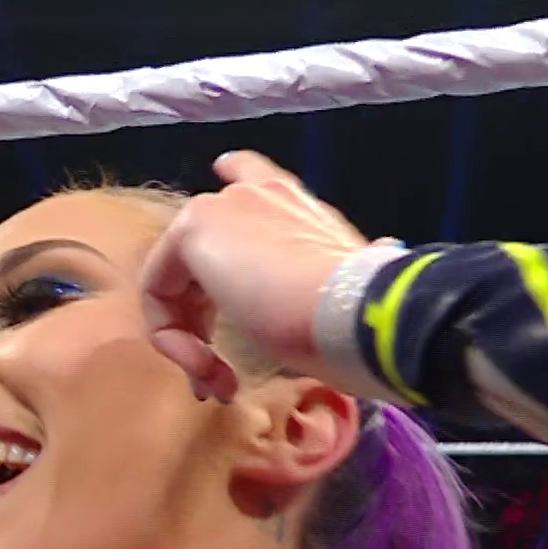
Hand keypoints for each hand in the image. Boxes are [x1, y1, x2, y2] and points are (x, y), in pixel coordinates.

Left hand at [140, 151, 375, 401]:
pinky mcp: (194, 228)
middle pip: (197, 252)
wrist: (354, 311)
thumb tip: (388, 248)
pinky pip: (158, 294)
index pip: (255, 173)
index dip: (236, 172)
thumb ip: (335, 272)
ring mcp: (222, 206)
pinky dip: (175, 340)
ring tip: (219, 382)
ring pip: (177, 283)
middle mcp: (257, 194)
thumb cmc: (357, 316)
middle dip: (202, 326)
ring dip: (192, 343)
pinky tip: (207, 366)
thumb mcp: (343, 291)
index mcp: (297, 207)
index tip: (222, 165)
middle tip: (220, 378)